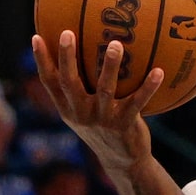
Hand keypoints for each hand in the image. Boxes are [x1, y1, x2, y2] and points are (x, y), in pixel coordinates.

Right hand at [33, 29, 160, 176]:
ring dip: (110, 65)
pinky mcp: (124, 125)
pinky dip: (148, 87)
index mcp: (68, 109)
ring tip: (116, 44)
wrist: (122, 162)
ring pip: (105, 89)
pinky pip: (138, 102)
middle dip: (67, 57)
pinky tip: (159, 71)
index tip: (36, 36)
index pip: (50, 82)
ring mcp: (102, 119)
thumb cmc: (103, 127)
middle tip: (68, 32)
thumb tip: (83, 49)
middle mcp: (81, 113)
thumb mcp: (85, 112)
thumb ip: (79, 88)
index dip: (41, 60)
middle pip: (70, 82)